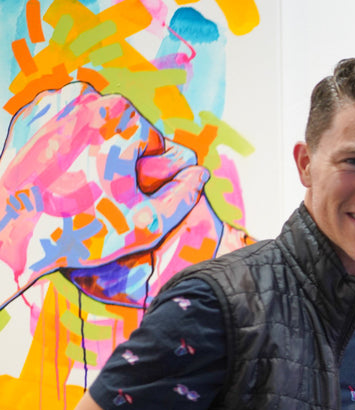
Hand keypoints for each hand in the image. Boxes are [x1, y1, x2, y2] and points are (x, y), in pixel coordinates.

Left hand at [0, 82, 220, 306]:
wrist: (10, 230)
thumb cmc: (79, 229)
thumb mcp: (146, 225)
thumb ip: (184, 198)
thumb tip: (201, 176)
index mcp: (123, 119)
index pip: (154, 144)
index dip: (146, 175)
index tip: (123, 197)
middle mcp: (90, 99)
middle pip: (125, 130)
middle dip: (120, 158)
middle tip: (100, 194)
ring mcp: (56, 102)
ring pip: (96, 125)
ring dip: (97, 150)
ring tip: (80, 185)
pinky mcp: (31, 113)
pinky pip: (66, 125)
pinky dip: (69, 145)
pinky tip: (61, 172)